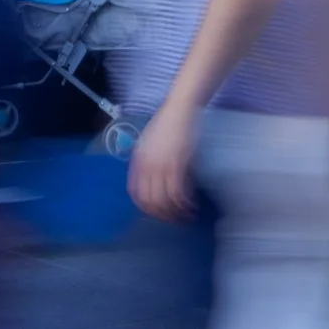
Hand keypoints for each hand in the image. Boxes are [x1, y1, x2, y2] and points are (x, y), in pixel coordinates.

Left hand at [128, 99, 199, 220]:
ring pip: (164, 201)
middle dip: (162, 216)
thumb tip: (154, 180)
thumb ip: (148, 161)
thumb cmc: (167, 122)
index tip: (158, 214)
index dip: (145, 208)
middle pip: (149, 202)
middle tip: (175, 220)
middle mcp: (146, 166)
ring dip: (176, 213)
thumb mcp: (150, 142)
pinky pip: (178, 192)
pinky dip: (185, 203)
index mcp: (138, 161)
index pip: (135, 194)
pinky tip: (192, 206)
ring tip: (187, 216)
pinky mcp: (177, 165)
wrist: (180, 108)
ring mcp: (161, 166)